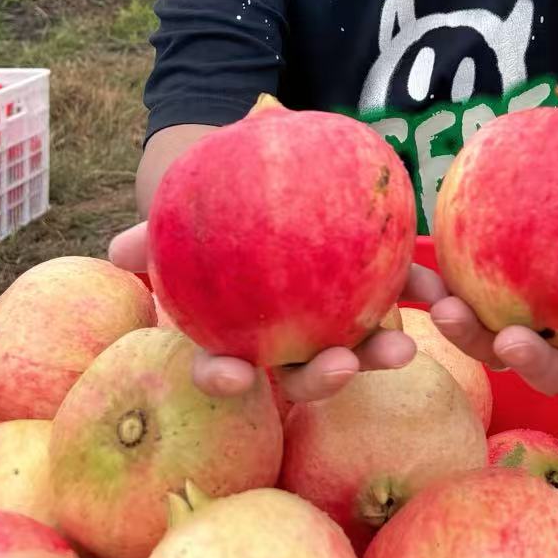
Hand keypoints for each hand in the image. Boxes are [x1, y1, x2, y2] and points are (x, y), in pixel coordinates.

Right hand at [108, 222, 447, 403]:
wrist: (280, 177)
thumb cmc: (224, 205)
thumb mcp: (190, 212)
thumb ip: (158, 233)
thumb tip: (117, 251)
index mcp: (244, 332)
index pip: (227, 367)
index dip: (228, 378)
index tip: (234, 375)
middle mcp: (294, 341)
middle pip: (307, 375)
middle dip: (323, 380)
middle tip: (340, 367)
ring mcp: (341, 323)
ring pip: (361, 350)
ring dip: (380, 355)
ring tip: (405, 347)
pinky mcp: (383, 294)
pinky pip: (405, 297)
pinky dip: (423, 296)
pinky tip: (440, 293)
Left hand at [429, 231, 557, 396]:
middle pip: (546, 368)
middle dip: (527, 359)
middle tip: (511, 341)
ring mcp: (519, 336)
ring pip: (490, 345)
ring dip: (463, 330)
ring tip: (440, 305)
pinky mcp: (480, 312)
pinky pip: (454, 299)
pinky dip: (431, 286)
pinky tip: (407, 268)